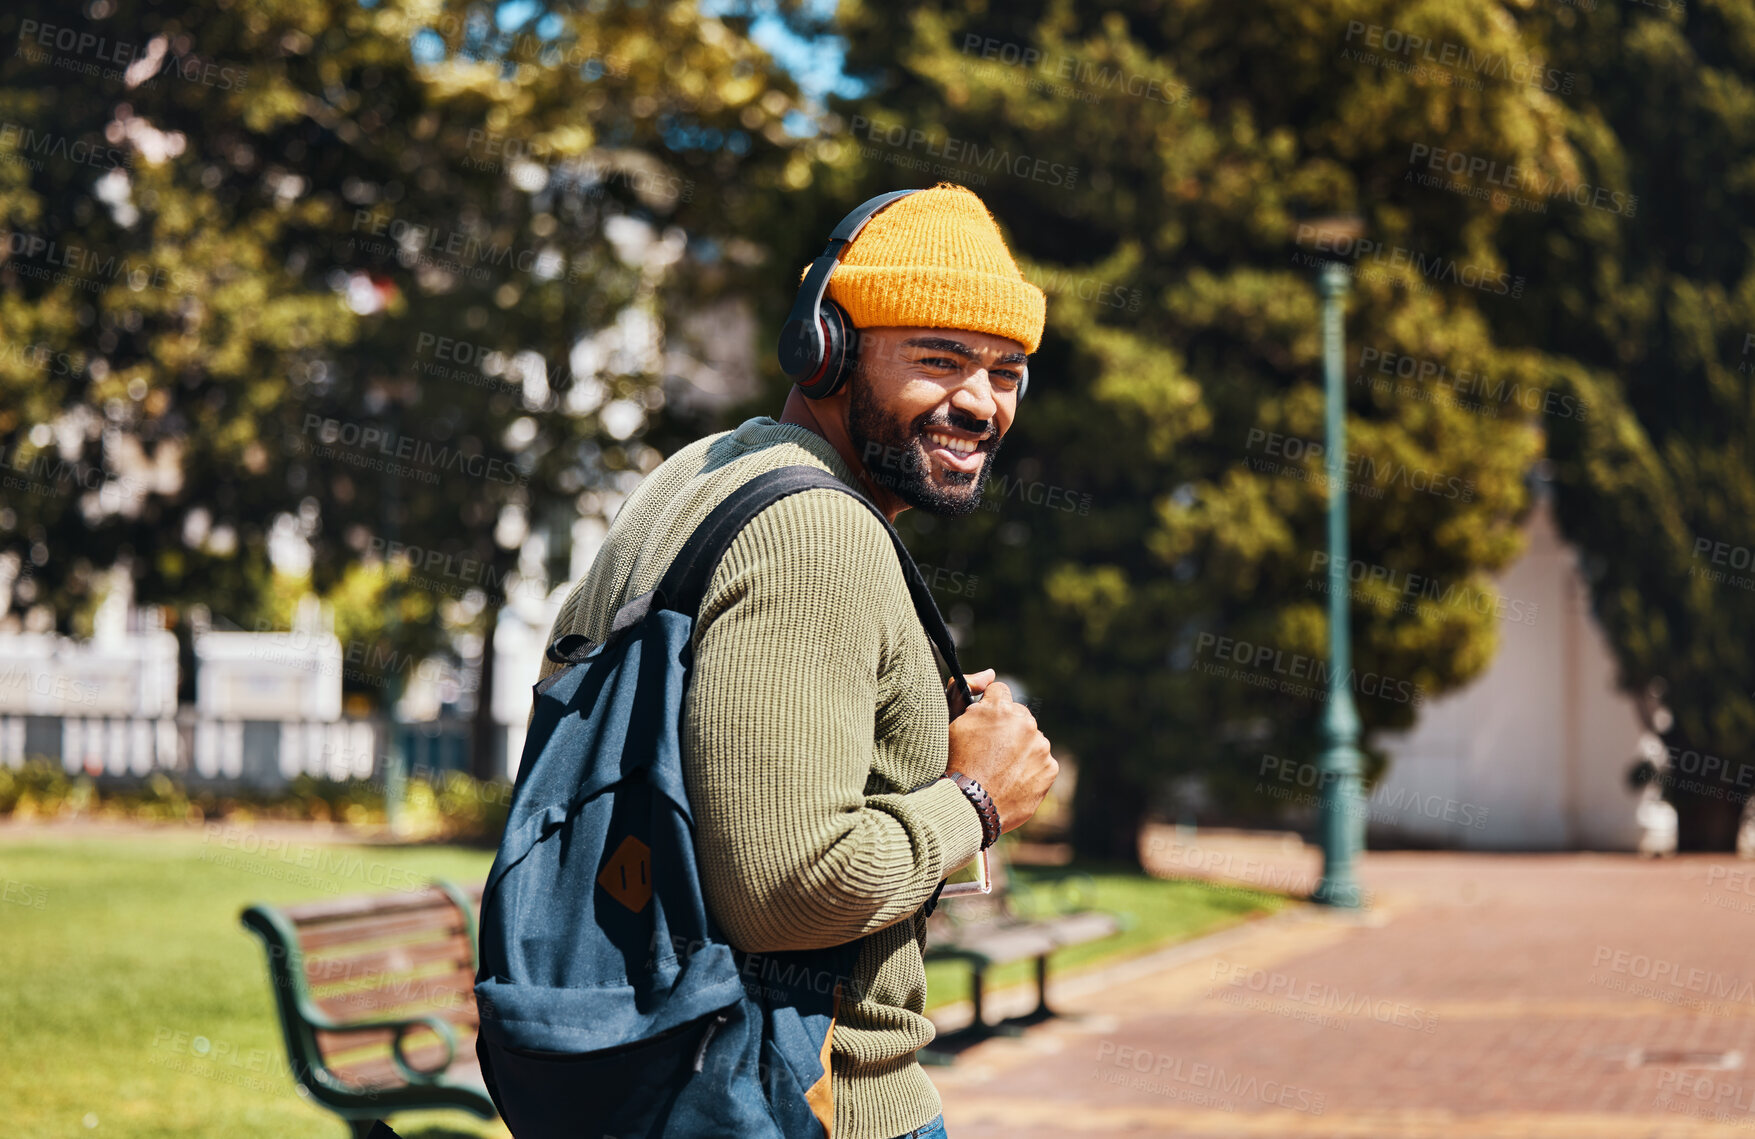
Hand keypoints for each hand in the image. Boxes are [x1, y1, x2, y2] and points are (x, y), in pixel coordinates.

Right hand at [945, 678, 1057, 836]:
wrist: (967, 807)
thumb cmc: (953, 763)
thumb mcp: (950, 722)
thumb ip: (967, 688)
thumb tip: (991, 673)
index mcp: (1000, 708)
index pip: (999, 692)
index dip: (988, 708)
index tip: (981, 725)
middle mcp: (1025, 723)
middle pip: (1018, 716)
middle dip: (1006, 728)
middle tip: (988, 752)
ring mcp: (1040, 747)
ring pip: (1031, 739)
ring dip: (1019, 748)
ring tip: (998, 770)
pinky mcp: (1050, 769)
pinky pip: (1041, 762)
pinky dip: (1029, 769)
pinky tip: (1010, 781)